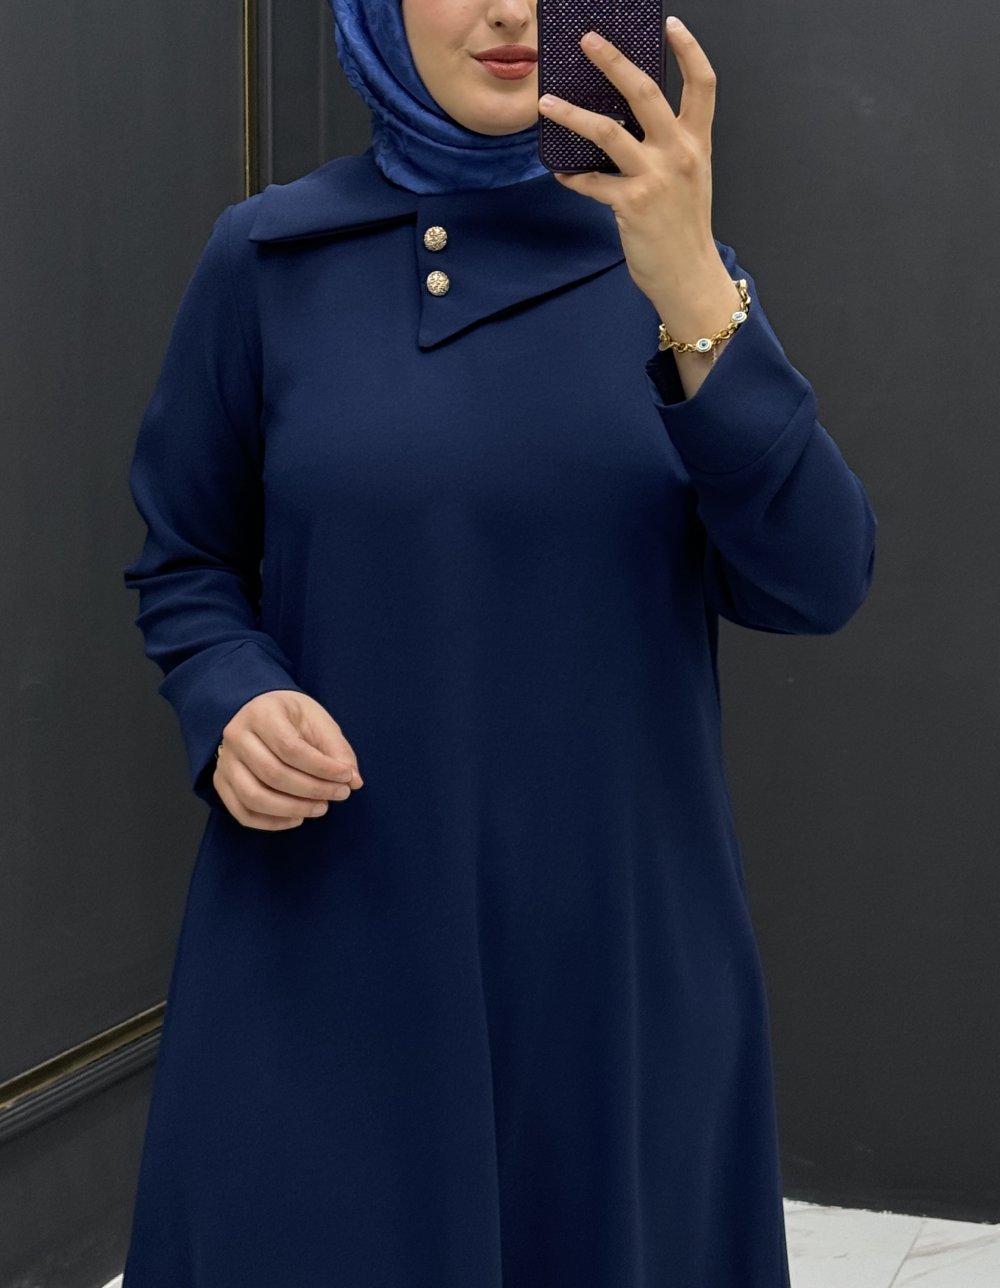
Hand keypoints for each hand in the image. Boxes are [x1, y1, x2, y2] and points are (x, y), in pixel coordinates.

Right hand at [213, 690, 362, 830]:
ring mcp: (224, 761)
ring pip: (254, 797)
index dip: (322, 768)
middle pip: (273, 774)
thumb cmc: (290, 716)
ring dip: (292, 809)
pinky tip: (296, 819)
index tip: (346, 777)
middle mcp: (236, 736)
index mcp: (261, 714)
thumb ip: (337, 749)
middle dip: (312, 790)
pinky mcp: (221, 782)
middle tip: (340, 794)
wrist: (256, 710)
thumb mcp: (317, 720)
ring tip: (321, 808)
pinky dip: (271, 823)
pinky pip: (242, 812)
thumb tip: (354, 781)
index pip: (290, 748)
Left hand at [537, 16, 722, 305]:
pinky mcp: (630, 204)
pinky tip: (562, 173)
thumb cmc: (684, 229)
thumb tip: (627, 123)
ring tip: (546, 103)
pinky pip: (591, 181)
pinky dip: (573, 177)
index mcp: (696, 144)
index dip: (689, 50)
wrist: (688, 276)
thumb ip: (667, 148)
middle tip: (588, 41)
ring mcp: (654, 178)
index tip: (671, 24)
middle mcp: (677, 154)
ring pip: (606, 131)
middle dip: (613, 61)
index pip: (702, 85)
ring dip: (571, 115)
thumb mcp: (688, 179)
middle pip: (644, 92)